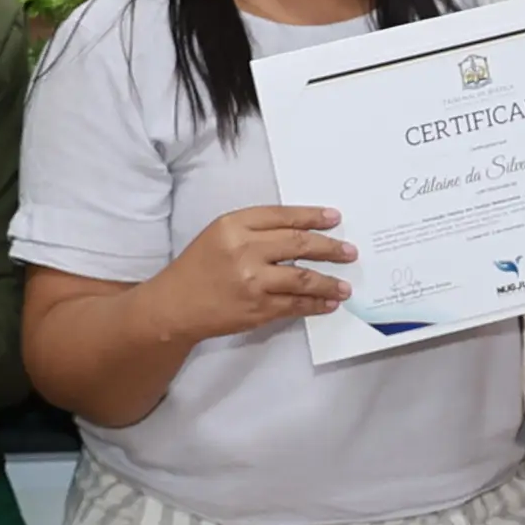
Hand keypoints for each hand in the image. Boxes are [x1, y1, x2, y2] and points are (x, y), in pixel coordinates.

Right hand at [157, 202, 351, 338]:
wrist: (175, 305)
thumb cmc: (198, 267)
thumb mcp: (219, 235)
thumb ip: (255, 230)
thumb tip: (301, 231)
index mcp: (234, 225)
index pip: (282, 216)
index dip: (312, 216)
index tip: (334, 218)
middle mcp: (244, 249)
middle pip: (299, 243)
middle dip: (330, 248)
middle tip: (349, 251)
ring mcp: (252, 281)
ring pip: (302, 277)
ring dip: (329, 282)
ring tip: (345, 285)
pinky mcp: (257, 308)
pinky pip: (295, 304)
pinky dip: (316, 304)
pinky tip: (328, 302)